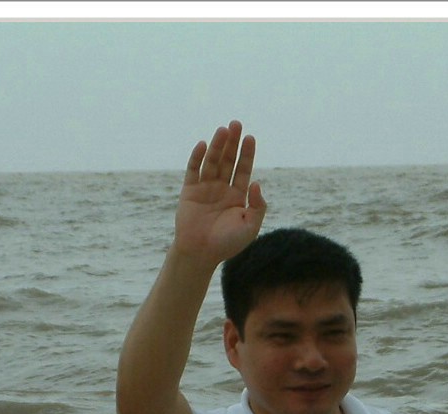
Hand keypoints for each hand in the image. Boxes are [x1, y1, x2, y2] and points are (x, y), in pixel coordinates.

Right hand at [175, 120, 266, 263]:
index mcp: (237, 196)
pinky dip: (197, 157)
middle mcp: (222, 188)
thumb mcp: (250, 226)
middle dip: (233, 143)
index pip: (243, 169)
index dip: (247, 154)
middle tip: (237, 124)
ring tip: (223, 130)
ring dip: (218, 146)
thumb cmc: (228, 243)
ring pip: (212, 162)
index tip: (250, 138)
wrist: (201, 254)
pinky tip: (204, 145)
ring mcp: (205, 188)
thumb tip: (256, 182)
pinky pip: (193, 170)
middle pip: (228, 160)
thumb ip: (258, 206)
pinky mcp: (189, 191)